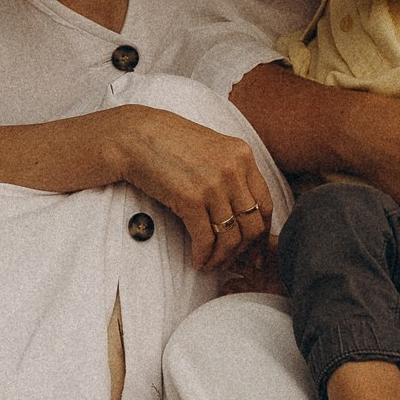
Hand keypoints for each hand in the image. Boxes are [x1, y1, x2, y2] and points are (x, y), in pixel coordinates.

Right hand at [110, 106, 274, 270]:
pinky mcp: (191, 199)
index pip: (266, 204)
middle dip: (244, 250)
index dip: (262, 232)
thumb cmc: (168, 143)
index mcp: (242, 155)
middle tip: (233, 261)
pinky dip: (203, 256)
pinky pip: (206, 239)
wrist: (133, 136)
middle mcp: (233, 169)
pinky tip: (197, 260)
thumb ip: (232, 171)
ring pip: (231, 237)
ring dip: (222, 258)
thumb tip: (243, 208)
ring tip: (212, 263)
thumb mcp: (212, 148)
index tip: (253, 247)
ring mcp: (213, 184)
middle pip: (253, 224)